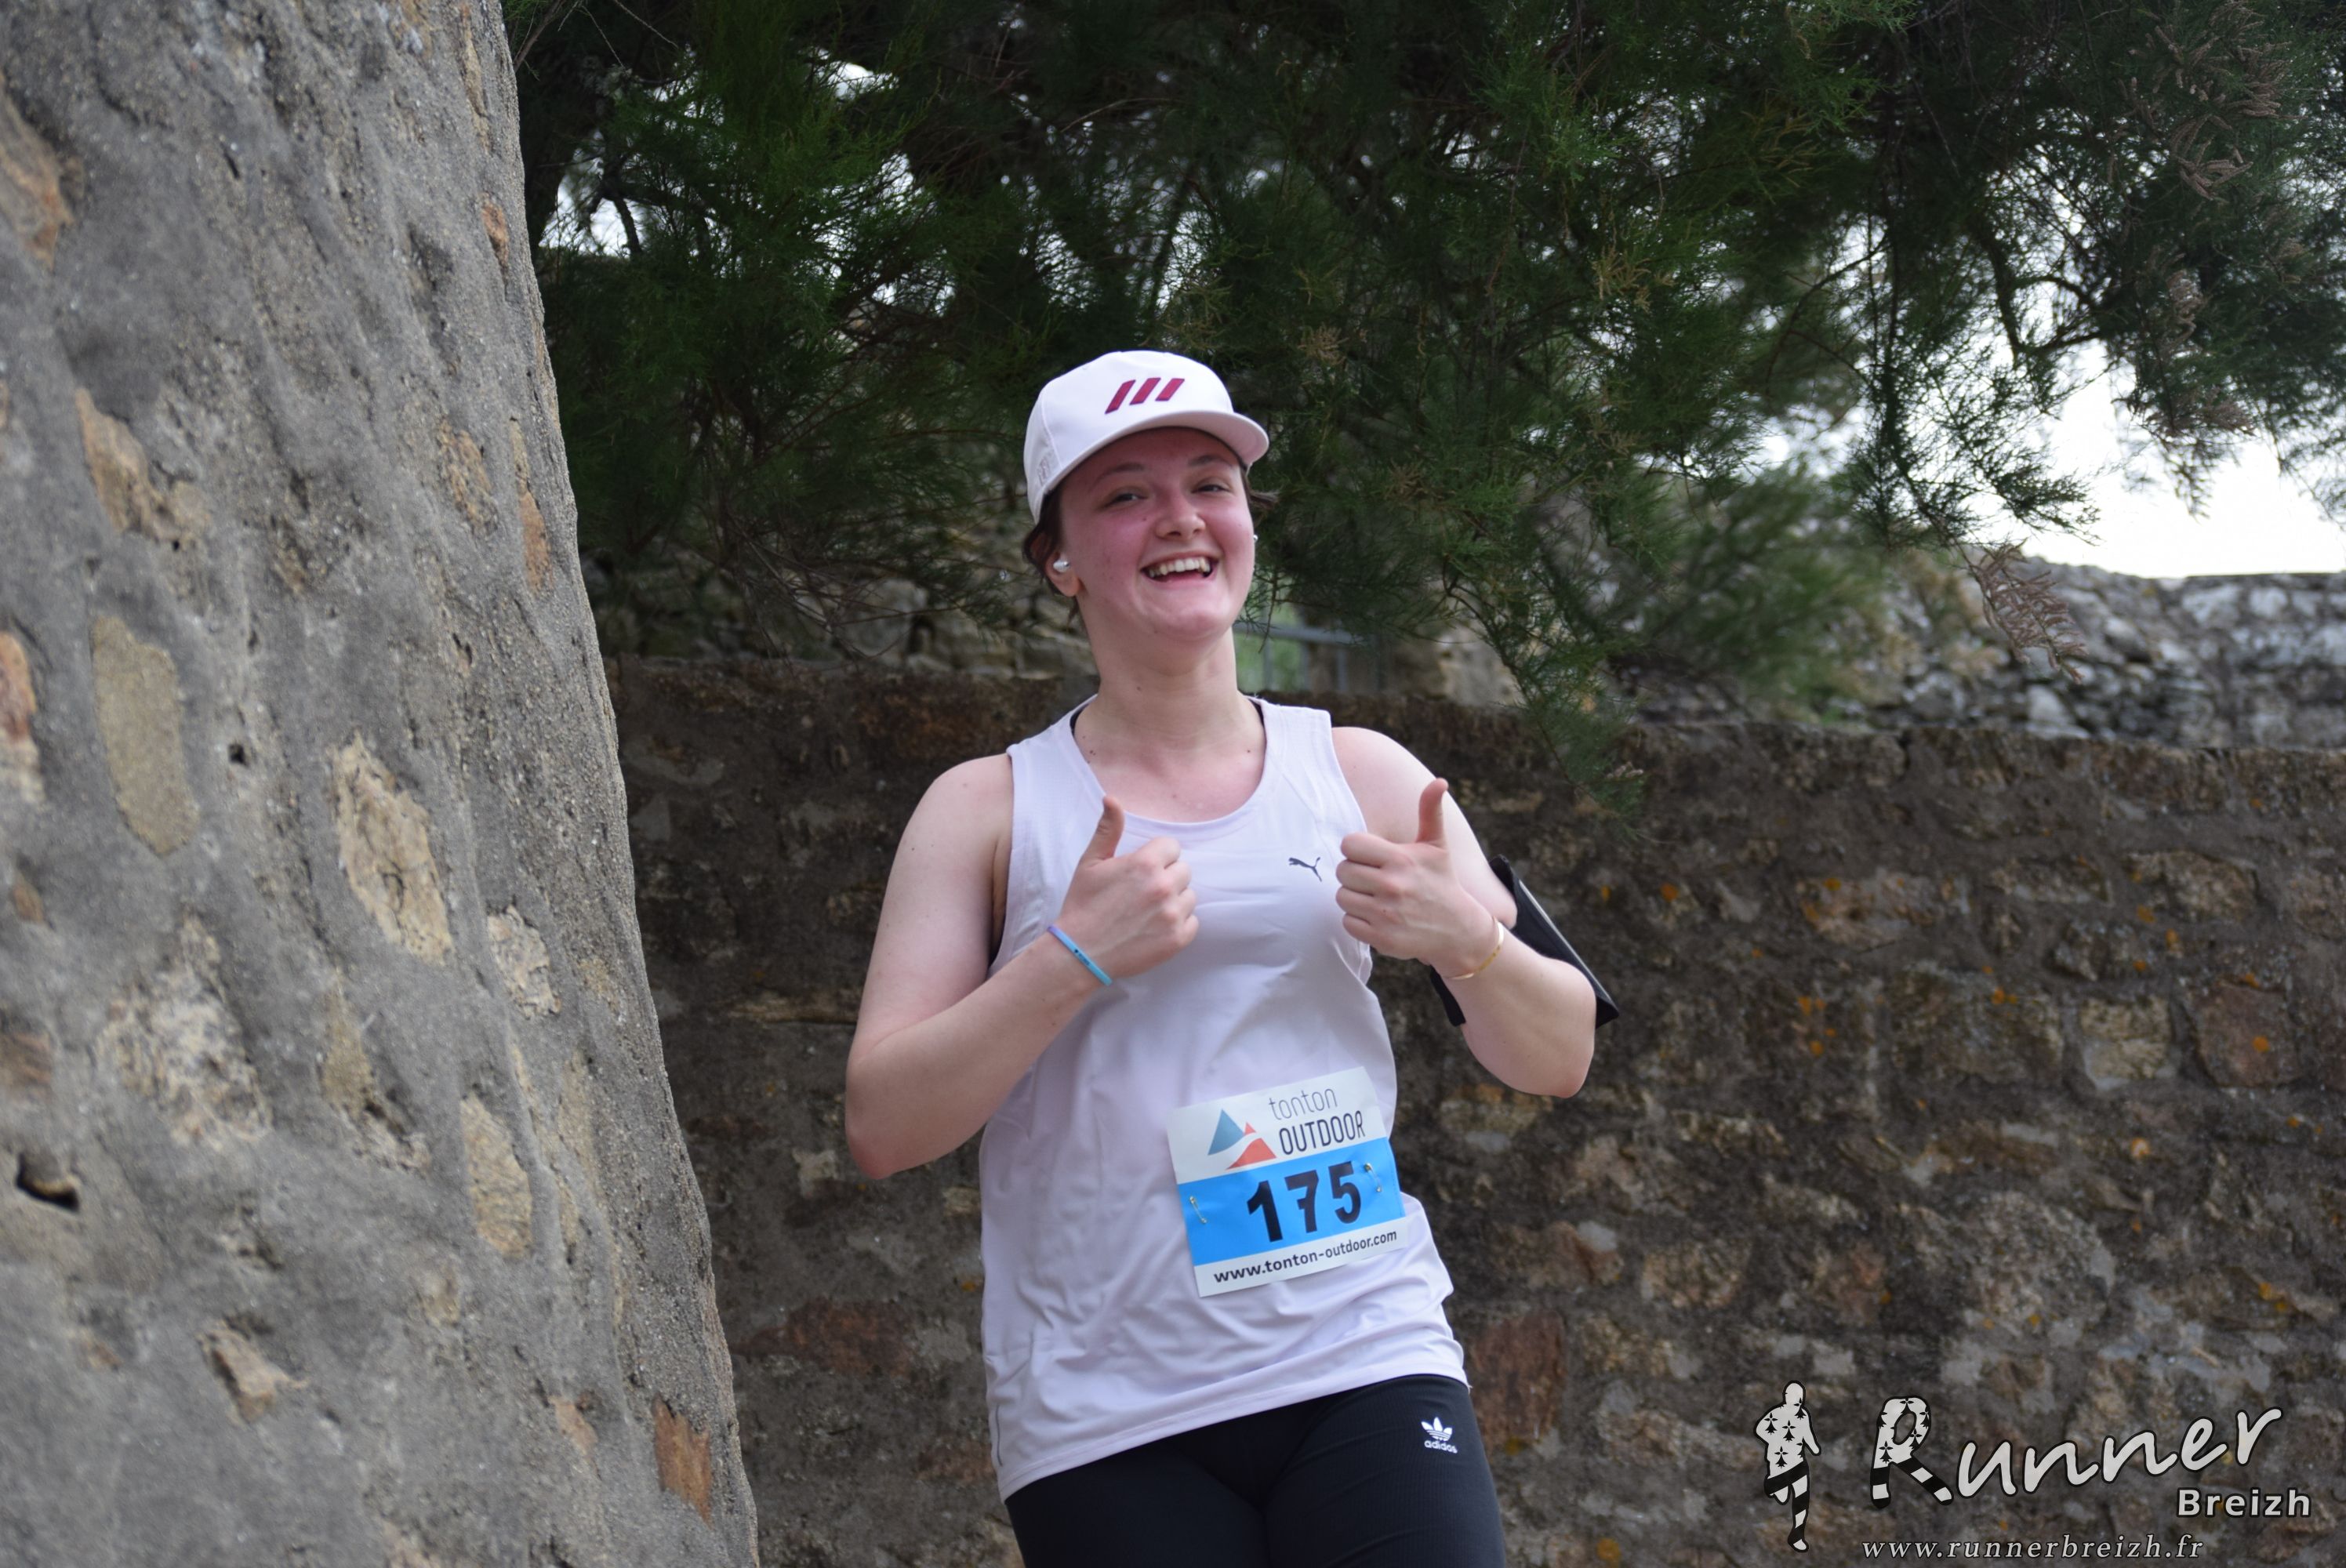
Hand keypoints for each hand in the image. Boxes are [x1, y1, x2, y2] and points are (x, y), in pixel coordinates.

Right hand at [1050, 796, 1197, 979]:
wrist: (1079, 953)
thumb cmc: (1083, 905)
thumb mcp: (1090, 863)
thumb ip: (1108, 830)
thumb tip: (1112, 798)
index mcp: (1144, 863)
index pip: (1172, 847)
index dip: (1157, 857)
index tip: (1141, 871)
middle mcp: (1163, 887)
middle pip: (1184, 870)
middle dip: (1167, 877)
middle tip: (1143, 893)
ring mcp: (1172, 914)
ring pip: (1189, 896)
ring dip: (1174, 901)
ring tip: (1148, 911)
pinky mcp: (1177, 939)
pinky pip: (1193, 922)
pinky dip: (1178, 924)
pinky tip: (1155, 927)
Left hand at [1335, 778, 1496, 968]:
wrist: (1458, 929)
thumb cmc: (1442, 881)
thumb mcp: (1437, 846)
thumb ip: (1430, 811)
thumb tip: (1439, 781)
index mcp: (1401, 859)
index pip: (1349, 845)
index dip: (1356, 849)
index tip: (1370, 856)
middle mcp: (1392, 886)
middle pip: (1342, 871)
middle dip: (1354, 873)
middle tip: (1373, 878)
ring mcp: (1386, 914)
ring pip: (1342, 897)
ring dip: (1354, 897)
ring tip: (1375, 897)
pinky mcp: (1381, 938)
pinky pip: (1347, 922)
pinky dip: (1357, 920)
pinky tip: (1376, 916)